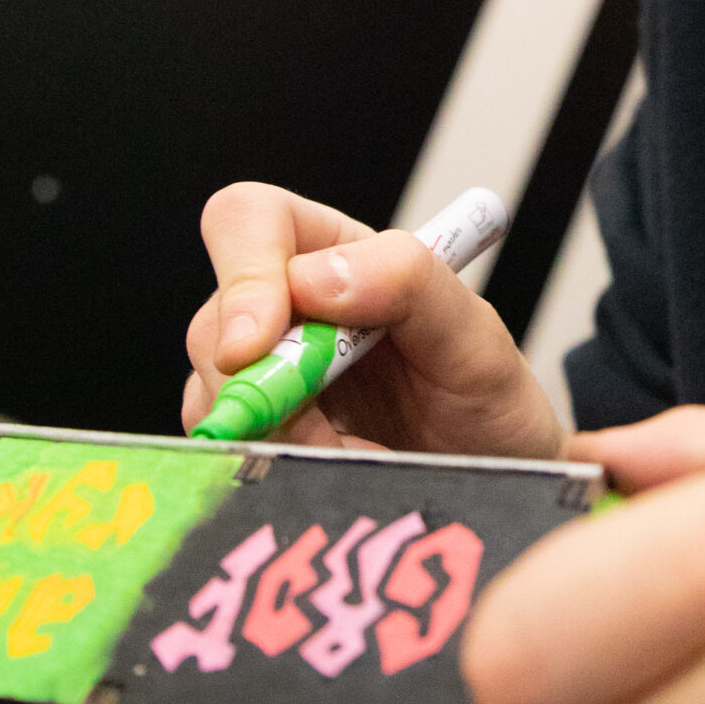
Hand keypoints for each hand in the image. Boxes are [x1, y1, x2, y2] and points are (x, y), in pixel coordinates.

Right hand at [180, 181, 562, 461]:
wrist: (493, 483)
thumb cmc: (487, 401)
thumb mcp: (475, 337)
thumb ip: (410, 284)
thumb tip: (315, 277)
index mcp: (335, 251)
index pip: (250, 220)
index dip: (243, 272)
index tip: (259, 344)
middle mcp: (286, 306)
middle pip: (214, 321)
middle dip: (261, 381)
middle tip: (328, 428)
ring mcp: (263, 374)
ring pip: (211, 393)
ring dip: (277, 433)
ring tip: (355, 450)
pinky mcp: (257, 435)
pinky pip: (229, 448)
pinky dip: (278, 466)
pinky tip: (335, 466)